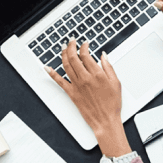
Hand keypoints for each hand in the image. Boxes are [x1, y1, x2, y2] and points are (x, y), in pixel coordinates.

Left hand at [45, 40, 130, 155]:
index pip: (85, 54)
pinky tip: (47, 67)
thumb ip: (109, 67)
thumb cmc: (112, 104)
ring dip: (63, 54)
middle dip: (71, 46)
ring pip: (66, 65)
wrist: (105, 120)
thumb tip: (103, 55)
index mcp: (97, 74)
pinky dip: (51, 73)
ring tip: (63, 48)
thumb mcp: (116, 83)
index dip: (83, 46)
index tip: (85, 44)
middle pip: (73, 57)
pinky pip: (59, 81)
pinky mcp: (71, 93)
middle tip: (71, 41)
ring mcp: (77, 85)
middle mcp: (85, 78)